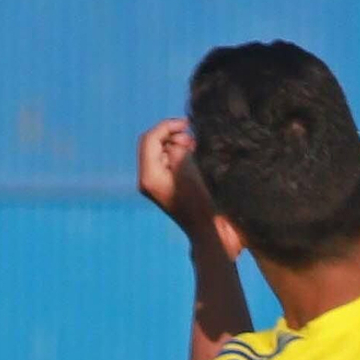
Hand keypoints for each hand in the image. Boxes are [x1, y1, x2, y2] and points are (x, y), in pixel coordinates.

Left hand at [137, 119, 226, 243]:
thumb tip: (176, 141)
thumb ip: (179, 150)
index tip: (187, 124)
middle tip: (192, 137)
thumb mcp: (191, 172)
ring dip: (175, 144)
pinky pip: (167, 163)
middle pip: (151, 144)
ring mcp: (156, 185)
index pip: (150, 139)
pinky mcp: (167, 188)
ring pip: (159, 152)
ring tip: (194, 146)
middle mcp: (148, 180)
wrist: (212, 235)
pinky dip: (178, 155)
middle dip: (170, 135)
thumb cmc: (205, 205)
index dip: (167, 126)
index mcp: (149, 177)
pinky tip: (194, 155)